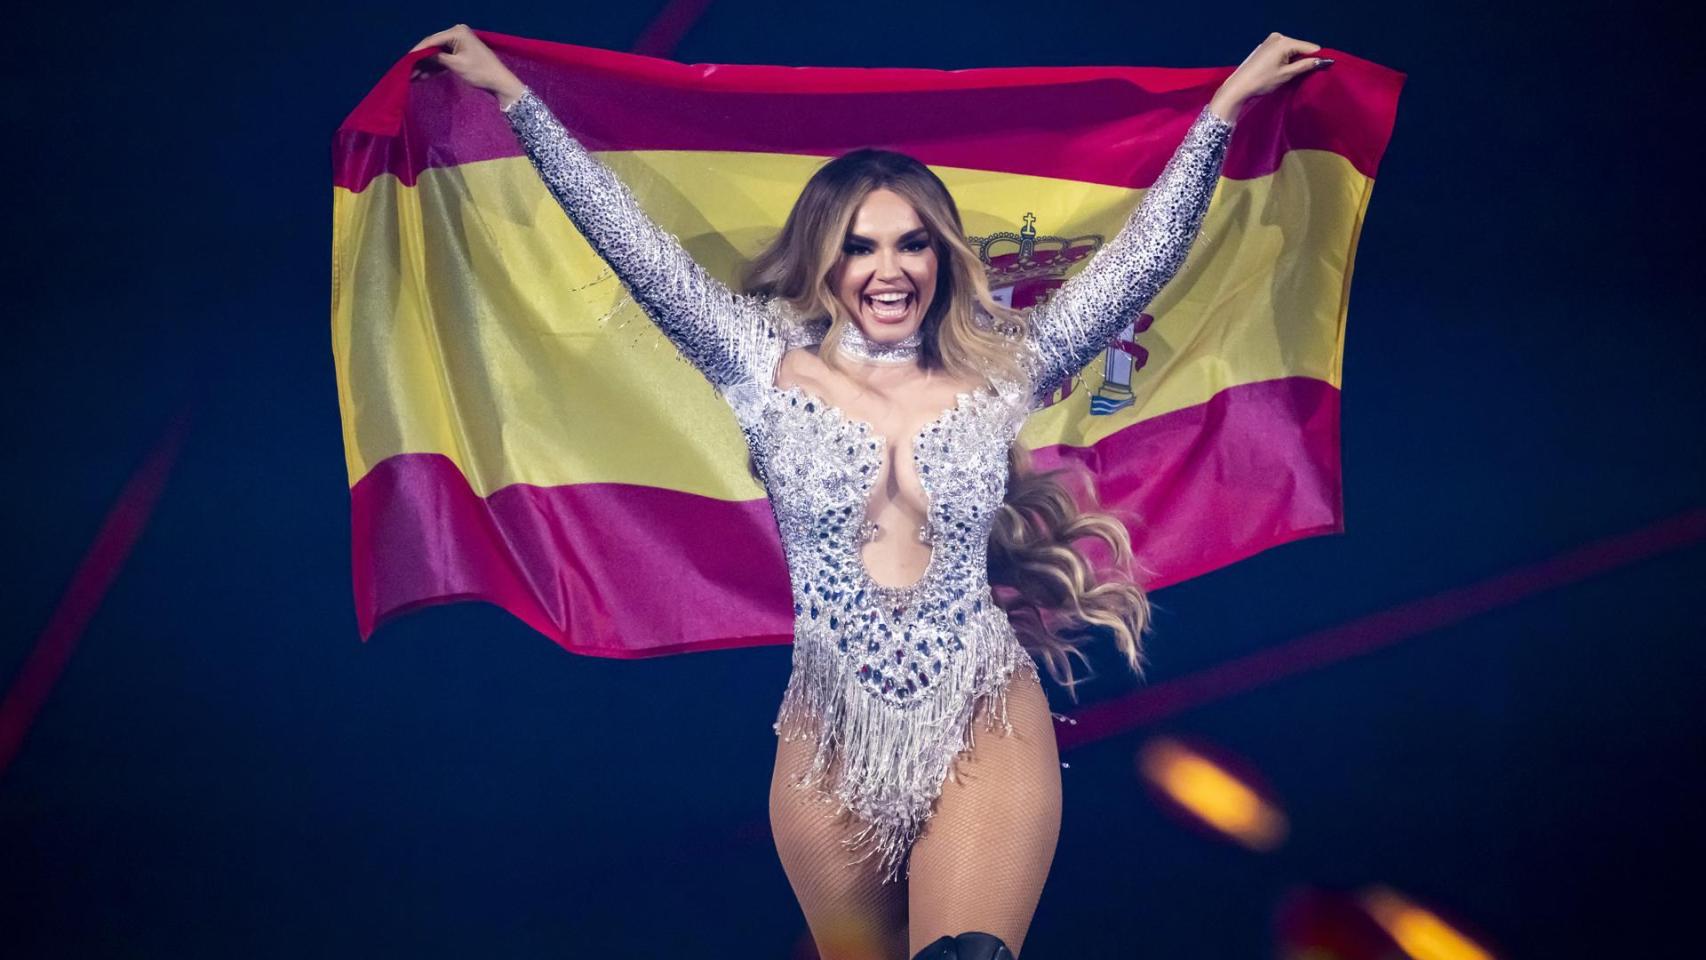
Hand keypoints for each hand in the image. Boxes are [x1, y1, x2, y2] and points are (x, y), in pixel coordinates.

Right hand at [409, 24, 526, 106]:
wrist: (499, 82)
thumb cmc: (480, 72)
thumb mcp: (456, 65)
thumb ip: (437, 59)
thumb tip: (420, 56)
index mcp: (457, 32)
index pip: (432, 40)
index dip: (418, 51)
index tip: (405, 61)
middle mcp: (457, 34)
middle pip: (433, 46)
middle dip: (421, 60)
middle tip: (407, 70)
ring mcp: (459, 44)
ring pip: (437, 54)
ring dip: (426, 66)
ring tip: (413, 76)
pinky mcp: (460, 53)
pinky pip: (444, 59)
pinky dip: (435, 68)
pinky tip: (423, 77)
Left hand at [1208, 33, 1331, 122]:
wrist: (1239, 87)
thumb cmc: (1262, 81)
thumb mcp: (1287, 74)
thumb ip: (1306, 65)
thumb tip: (1323, 61)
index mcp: (1284, 42)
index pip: (1309, 47)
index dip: (1318, 58)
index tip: (1326, 68)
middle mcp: (1278, 37)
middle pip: (1300, 47)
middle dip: (1305, 59)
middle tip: (1305, 75)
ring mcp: (1271, 40)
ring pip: (1292, 49)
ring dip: (1295, 60)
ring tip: (1291, 74)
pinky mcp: (1266, 46)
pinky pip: (1283, 50)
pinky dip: (1286, 59)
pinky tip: (1282, 69)